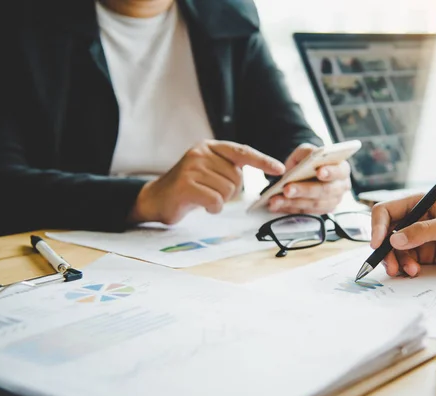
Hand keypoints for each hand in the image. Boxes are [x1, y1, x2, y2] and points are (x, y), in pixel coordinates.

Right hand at [130, 140, 284, 223]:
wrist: (156, 199)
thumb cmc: (188, 186)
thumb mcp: (208, 169)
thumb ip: (228, 166)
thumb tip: (258, 170)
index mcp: (209, 146)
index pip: (242, 151)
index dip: (262, 161)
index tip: (280, 169)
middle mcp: (200, 153)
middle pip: (237, 178)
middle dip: (230, 191)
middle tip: (211, 192)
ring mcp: (192, 168)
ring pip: (227, 191)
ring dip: (220, 200)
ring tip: (203, 197)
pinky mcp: (186, 186)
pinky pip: (215, 201)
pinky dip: (213, 208)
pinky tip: (201, 205)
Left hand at [268, 143, 351, 213]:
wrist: (302, 174)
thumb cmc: (307, 162)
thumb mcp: (306, 151)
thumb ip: (308, 152)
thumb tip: (308, 158)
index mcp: (342, 169)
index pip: (340, 171)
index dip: (330, 172)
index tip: (319, 172)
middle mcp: (340, 187)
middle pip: (325, 190)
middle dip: (304, 190)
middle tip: (287, 189)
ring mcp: (332, 201)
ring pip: (314, 204)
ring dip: (293, 202)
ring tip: (276, 199)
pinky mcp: (321, 212)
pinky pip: (306, 212)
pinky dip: (291, 208)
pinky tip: (278, 204)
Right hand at [370, 194, 435, 276]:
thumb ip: (423, 232)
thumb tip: (394, 240)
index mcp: (419, 203)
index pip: (386, 211)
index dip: (377, 226)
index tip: (377, 244)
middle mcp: (416, 219)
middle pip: (386, 234)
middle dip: (385, 250)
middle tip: (391, 267)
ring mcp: (421, 238)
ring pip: (395, 250)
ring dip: (396, 261)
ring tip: (409, 271)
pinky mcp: (428, 254)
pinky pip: (407, 261)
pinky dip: (406, 268)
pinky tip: (415, 272)